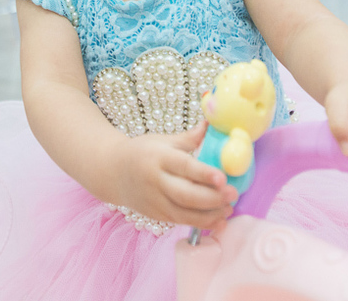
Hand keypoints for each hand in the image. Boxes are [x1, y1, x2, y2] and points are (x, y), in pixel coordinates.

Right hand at [109, 120, 237, 230]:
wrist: (114, 172)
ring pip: (184, 213)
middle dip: (212, 198)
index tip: (223, 178)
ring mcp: (155, 201)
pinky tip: (218, 219)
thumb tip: (212, 124)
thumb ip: (189, 138)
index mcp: (158, 157)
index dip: (204, 174)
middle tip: (233, 194)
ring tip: (229, 208)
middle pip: (186, 195)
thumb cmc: (142, 152)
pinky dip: (201, 223)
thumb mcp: (163, 140)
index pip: (183, 167)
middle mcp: (155, 181)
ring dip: (210, 214)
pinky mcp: (156, 215)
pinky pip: (181, 222)